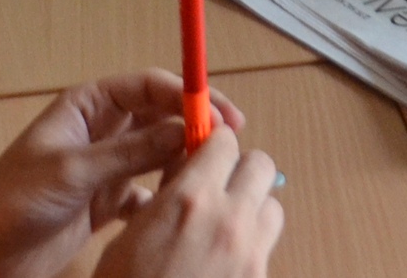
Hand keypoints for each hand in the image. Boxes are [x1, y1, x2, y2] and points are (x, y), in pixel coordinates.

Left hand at [0, 72, 247, 277]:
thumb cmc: (8, 199)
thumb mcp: (73, 170)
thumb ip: (130, 152)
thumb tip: (185, 132)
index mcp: (89, 107)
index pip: (151, 87)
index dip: (190, 94)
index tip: (222, 114)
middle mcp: (101, 132)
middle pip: (161, 118)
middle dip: (195, 128)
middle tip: (228, 148)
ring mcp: (104, 169)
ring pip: (158, 157)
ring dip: (184, 163)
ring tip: (210, 178)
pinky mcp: (103, 205)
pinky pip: (147, 195)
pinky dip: (164, 200)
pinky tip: (179, 212)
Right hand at [94, 125, 283, 277]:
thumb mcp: (134, 233)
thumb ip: (168, 195)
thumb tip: (188, 171)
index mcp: (191, 200)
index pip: (224, 141)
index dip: (213, 145)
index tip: (203, 155)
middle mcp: (230, 220)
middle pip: (261, 166)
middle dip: (240, 171)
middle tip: (217, 189)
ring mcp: (251, 254)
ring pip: (272, 208)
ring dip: (253, 210)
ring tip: (223, 230)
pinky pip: (267, 249)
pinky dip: (251, 248)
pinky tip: (224, 265)